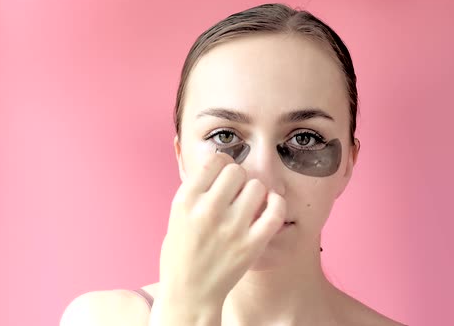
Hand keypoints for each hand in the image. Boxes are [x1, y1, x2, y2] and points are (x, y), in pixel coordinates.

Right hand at [158, 152, 286, 306]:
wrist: (189, 293)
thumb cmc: (182, 253)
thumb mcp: (177, 215)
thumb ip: (197, 189)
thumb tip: (221, 163)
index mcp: (186, 201)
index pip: (216, 161)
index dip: (223, 164)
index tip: (224, 174)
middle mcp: (208, 211)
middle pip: (237, 170)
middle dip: (238, 178)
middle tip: (236, 192)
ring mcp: (232, 228)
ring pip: (257, 186)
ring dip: (255, 192)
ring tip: (249, 204)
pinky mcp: (252, 244)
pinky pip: (275, 211)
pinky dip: (277, 204)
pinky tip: (270, 205)